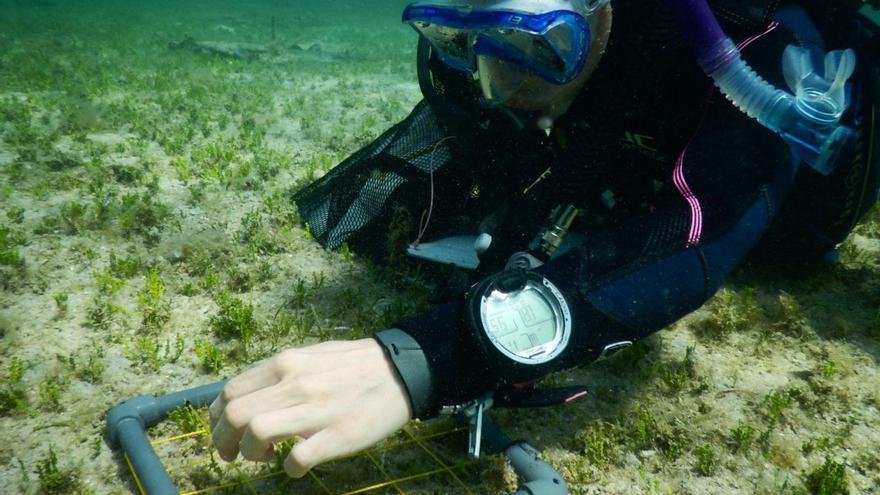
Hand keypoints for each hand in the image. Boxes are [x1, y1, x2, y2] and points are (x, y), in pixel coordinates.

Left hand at [208, 338, 411, 476]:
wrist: (401, 371)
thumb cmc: (354, 365)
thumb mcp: (311, 356)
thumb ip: (279, 374)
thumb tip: (247, 396)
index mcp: (286, 363)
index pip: (230, 391)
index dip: (216, 419)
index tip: (223, 432)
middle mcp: (296, 383)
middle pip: (234, 415)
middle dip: (224, 442)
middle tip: (234, 454)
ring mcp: (317, 410)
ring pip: (256, 433)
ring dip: (251, 454)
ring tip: (265, 457)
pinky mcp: (338, 436)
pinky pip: (297, 459)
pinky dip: (290, 469)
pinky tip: (297, 467)